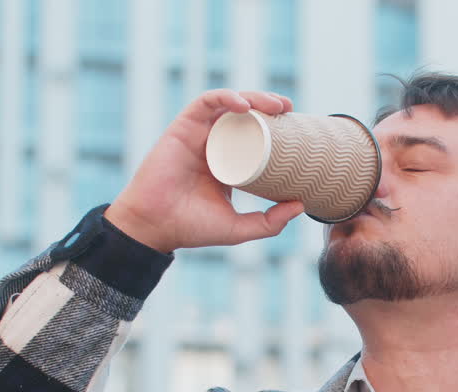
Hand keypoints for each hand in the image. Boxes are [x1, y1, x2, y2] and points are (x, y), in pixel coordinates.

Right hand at [103, 90, 304, 253]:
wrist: (155, 226)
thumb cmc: (192, 228)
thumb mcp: (239, 228)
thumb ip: (269, 222)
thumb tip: (302, 205)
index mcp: (227, 162)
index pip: (254, 135)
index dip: (275, 126)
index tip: (297, 128)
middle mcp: (213, 144)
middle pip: (245, 115)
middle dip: (268, 105)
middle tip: (289, 109)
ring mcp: (198, 134)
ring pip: (228, 104)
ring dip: (253, 97)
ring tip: (275, 105)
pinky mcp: (182, 127)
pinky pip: (205, 103)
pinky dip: (225, 96)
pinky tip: (244, 104)